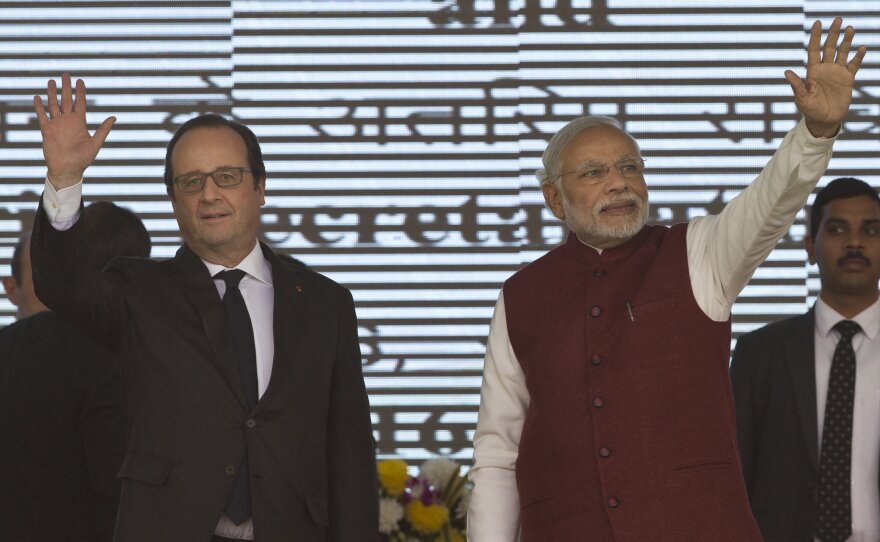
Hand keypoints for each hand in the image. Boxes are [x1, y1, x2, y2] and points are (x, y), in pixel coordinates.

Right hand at [33, 74, 115, 188]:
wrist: (68, 169)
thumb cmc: (83, 159)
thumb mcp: (96, 143)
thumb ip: (103, 129)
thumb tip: (114, 117)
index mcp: (80, 123)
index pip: (80, 103)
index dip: (80, 92)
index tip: (80, 81)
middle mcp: (68, 121)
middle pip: (66, 100)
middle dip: (66, 88)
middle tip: (66, 74)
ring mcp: (57, 124)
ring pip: (53, 105)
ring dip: (52, 93)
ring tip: (51, 81)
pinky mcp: (47, 130)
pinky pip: (42, 116)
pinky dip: (39, 107)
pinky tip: (38, 97)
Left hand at [785, 17, 866, 137]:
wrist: (824, 120)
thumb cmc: (810, 110)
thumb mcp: (802, 98)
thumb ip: (797, 85)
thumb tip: (787, 72)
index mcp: (812, 71)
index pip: (813, 50)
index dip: (815, 36)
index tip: (817, 23)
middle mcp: (825, 69)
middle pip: (829, 47)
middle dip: (833, 33)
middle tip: (838, 19)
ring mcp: (837, 73)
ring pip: (842, 52)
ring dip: (846, 41)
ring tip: (850, 28)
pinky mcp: (847, 79)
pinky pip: (854, 65)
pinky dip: (858, 57)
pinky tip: (861, 48)